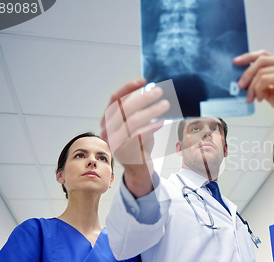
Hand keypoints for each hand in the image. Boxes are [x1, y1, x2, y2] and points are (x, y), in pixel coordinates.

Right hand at [101, 78, 169, 196]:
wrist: (137, 167)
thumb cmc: (137, 142)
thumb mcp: (135, 123)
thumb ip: (138, 109)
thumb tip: (151, 89)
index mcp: (108, 120)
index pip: (115, 99)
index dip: (129, 88)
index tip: (144, 81)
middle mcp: (108, 130)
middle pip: (124, 108)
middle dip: (143, 98)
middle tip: (159, 91)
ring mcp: (115, 141)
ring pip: (133, 121)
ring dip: (151, 110)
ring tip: (165, 104)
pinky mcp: (126, 152)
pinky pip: (140, 135)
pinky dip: (151, 127)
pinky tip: (162, 121)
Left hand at [234, 50, 273, 128]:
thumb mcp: (273, 91)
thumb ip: (262, 83)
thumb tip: (247, 83)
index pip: (264, 55)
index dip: (248, 57)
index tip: (236, 62)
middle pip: (260, 60)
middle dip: (247, 73)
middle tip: (240, 86)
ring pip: (261, 72)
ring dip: (252, 87)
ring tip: (252, 98)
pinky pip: (265, 79)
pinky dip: (258, 89)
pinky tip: (261, 98)